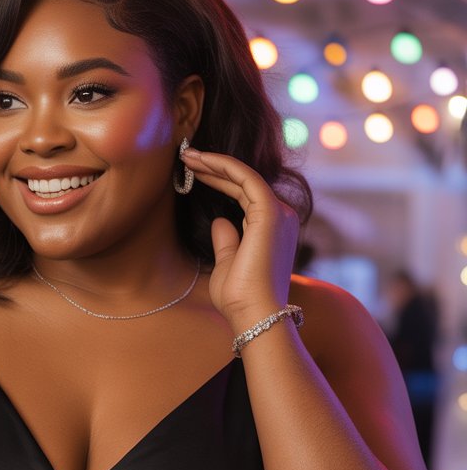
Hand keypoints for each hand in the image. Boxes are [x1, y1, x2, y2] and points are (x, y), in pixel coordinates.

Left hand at [180, 147, 299, 329]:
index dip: (218, 180)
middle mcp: (282, 216)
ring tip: (188, 155)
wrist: (253, 315)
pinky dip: (223, 166)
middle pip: (243, 182)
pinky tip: (202, 160)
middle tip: (187, 155)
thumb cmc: (240, 298)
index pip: (244, 195)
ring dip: (215, 162)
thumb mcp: (227, 264)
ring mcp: (279, 213)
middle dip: (214, 167)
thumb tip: (220, 220)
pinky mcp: (270, 212)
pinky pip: (245, 177)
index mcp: (273, 229)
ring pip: (244, 176)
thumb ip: (226, 241)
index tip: (193, 172)